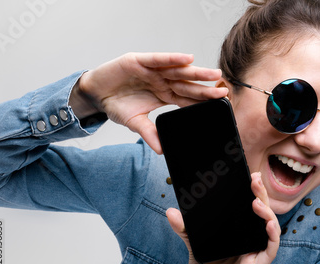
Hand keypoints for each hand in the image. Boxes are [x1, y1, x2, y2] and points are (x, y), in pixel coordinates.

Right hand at [74, 52, 227, 152]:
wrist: (95, 93)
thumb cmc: (116, 104)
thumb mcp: (135, 123)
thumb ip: (149, 133)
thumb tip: (161, 150)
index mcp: (164, 95)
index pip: (188, 98)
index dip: (203, 101)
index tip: (220, 105)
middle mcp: (162, 81)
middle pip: (188, 84)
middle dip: (206, 88)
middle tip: (224, 91)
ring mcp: (152, 70)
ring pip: (178, 71)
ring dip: (196, 72)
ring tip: (213, 74)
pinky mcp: (139, 61)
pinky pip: (159, 59)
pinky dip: (172, 58)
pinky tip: (187, 59)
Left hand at [166, 172, 280, 263]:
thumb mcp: (194, 244)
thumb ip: (184, 229)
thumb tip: (171, 212)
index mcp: (242, 229)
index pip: (251, 206)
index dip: (253, 190)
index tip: (249, 175)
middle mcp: (252, 237)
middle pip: (262, 212)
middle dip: (260, 194)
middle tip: (254, 179)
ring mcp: (256, 251)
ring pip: (270, 227)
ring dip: (267, 212)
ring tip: (256, 200)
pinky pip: (270, 248)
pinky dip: (273, 235)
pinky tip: (269, 225)